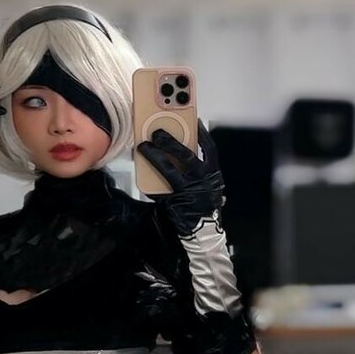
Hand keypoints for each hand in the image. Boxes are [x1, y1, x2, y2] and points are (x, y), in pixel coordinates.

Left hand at [136, 119, 225, 236]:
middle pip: (186, 155)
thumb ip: (197, 169)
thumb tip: (180, 151)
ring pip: (169, 170)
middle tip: (157, 132)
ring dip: (155, 157)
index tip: (194, 120)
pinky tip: (142, 171)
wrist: (205, 232)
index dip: (202, 134)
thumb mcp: (208, 184)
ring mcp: (188, 191)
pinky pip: (160, 189)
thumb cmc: (203, 204)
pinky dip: (150, 181)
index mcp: (212, 174)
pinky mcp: (175, 202)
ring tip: (143, 147)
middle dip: (171, 142)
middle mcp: (201, 181)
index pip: (209, 149)